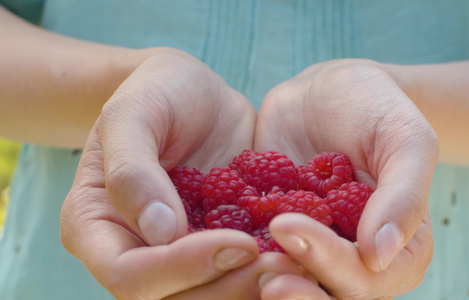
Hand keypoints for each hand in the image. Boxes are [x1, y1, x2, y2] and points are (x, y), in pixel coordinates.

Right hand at [60, 49, 302, 298]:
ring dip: (254, 286)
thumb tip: (158, 232)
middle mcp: (136, 251)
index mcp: (97, 227)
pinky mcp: (217, 243)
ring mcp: (179, 252)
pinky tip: (305, 254)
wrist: (190, 92)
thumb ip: (132, 170)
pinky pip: (239, 270)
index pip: (130, 274)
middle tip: (283, 265)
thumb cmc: (154, 93)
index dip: (181, 269)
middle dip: (228, 288)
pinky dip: (271, 268)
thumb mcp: (132, 114)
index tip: (238, 244)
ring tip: (302, 264)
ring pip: (211, 294)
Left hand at [255, 59, 438, 298]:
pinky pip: (261, 253)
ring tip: (234, 263)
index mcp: (401, 250)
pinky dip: (240, 255)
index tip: (287, 226)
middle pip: (329, 292)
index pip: (368, 277)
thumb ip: (403, 196)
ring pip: (294, 281)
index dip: (331, 263)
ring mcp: (316, 250)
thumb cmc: (375, 109)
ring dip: (266, 280)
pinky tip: (214, 242)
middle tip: (262, 271)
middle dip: (297, 286)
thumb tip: (379, 256)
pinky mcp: (278, 235)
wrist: (326, 94)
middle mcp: (359, 259)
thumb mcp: (404, 140)